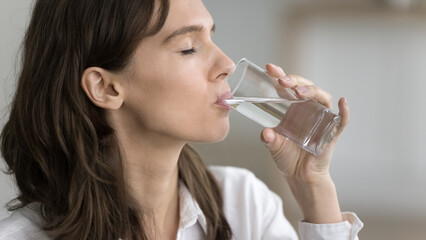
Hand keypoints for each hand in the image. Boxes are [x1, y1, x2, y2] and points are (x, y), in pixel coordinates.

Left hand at [261, 63, 348, 222]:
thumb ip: (269, 139)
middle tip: (282, 81)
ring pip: (322, 98)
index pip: (288, 87)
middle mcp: (308, 109)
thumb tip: (267, 133)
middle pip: (305, 87)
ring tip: (300, 92)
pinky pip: (341, 120)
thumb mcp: (273, 145)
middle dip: (295, 81)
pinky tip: (343, 103)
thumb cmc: (287, 157)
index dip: (281, 75)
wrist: (300, 176)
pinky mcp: (332, 132)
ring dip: (313, 91)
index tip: (270, 68)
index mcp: (292, 108)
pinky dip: (344, 111)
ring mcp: (321, 119)